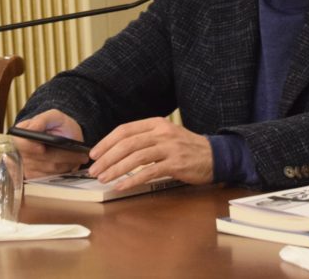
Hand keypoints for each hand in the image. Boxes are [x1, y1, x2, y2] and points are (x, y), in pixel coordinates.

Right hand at [12, 109, 90, 178]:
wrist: (64, 136)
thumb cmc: (58, 125)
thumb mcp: (53, 116)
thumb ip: (42, 120)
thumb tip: (31, 129)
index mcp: (20, 135)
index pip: (21, 144)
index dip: (31, 147)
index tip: (42, 148)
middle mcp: (20, 153)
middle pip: (39, 160)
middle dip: (61, 157)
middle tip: (80, 154)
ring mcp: (27, 167)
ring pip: (49, 170)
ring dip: (66, 164)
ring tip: (80, 157)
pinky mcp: (36, 177)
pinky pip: (52, 177)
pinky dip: (64, 170)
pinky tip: (73, 163)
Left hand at [88, 117, 212, 189]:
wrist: (215, 155)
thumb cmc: (187, 148)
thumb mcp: (166, 136)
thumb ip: (145, 139)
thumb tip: (117, 150)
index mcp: (157, 123)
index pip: (125, 129)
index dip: (106, 142)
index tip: (94, 154)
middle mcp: (162, 132)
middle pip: (127, 143)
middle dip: (107, 158)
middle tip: (94, 170)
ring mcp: (170, 147)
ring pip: (136, 157)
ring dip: (116, 169)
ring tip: (104, 179)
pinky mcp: (176, 163)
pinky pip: (149, 172)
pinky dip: (132, 179)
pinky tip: (121, 186)